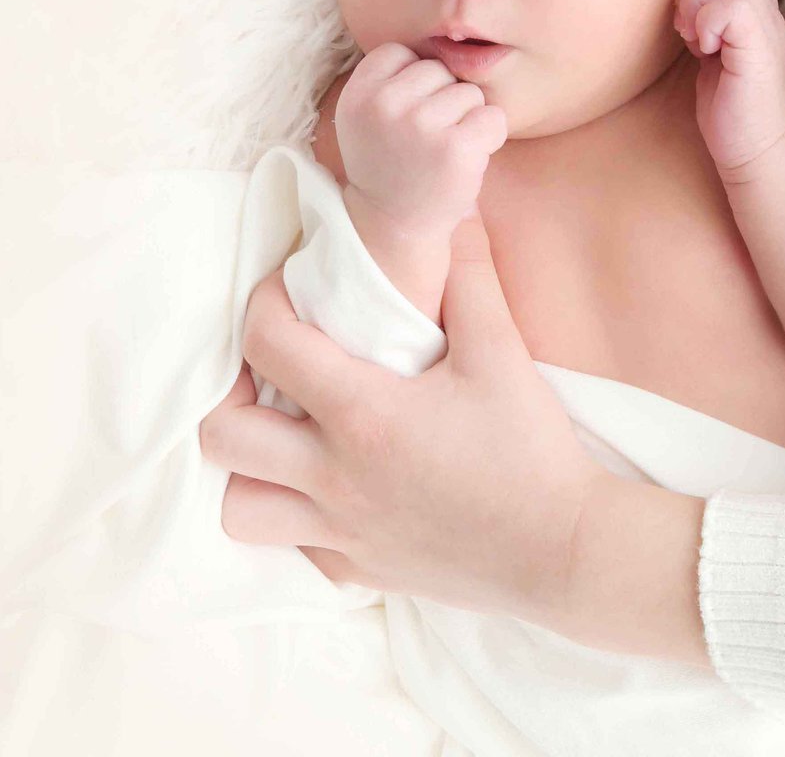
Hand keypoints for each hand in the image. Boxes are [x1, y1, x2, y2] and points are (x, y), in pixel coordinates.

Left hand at [201, 216, 603, 623]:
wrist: (561, 552)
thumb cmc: (530, 450)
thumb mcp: (502, 354)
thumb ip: (469, 277)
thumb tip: (456, 213)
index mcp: (362, 414)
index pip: (267, 346)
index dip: (263, 305)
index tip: (290, 292)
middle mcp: (333, 477)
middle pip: (222, 436)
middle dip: (230, 394)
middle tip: (271, 372)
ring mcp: (339, 531)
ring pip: (237, 507)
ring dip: (247, 468)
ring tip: (283, 438)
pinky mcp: (356, 571)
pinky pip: (291, 546)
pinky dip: (294, 515)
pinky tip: (331, 489)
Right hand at [334, 42, 507, 240]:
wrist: (393, 225)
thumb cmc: (389, 163)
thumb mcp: (367, 115)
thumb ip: (390, 78)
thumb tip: (444, 40)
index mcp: (358, 93)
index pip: (401, 53)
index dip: (413, 82)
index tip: (406, 114)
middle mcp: (384, 105)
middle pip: (439, 70)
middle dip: (442, 100)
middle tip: (426, 139)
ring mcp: (420, 126)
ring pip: (469, 93)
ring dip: (466, 119)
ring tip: (442, 149)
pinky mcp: (455, 148)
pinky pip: (493, 117)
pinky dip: (489, 137)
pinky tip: (465, 157)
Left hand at [673, 0, 784, 180]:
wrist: (757, 150)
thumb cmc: (732, 109)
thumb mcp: (714, 55)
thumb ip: (708, 24)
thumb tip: (682, 2)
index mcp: (758, 17)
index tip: (688, 26)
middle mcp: (768, 18)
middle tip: (686, 29)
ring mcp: (768, 32)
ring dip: (701, 3)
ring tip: (696, 38)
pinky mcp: (760, 50)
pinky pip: (734, 8)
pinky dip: (709, 23)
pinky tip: (706, 51)